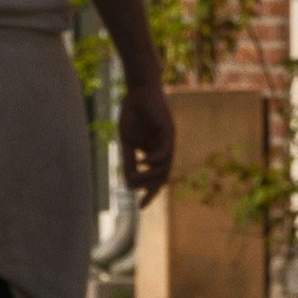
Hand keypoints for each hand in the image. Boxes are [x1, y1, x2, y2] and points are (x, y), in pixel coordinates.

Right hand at [119, 77, 174, 201]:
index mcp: (155, 153)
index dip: (149, 193)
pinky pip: (165, 152)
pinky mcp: (169, 132)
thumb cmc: (133, 114)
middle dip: (152, 190)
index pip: (156, 179)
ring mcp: (168, 142)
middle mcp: (164, 150)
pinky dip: (154, 160)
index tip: (140, 207)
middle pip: (162, 177)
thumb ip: (129, 160)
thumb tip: (129, 183)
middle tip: (140, 199)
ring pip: (164, 167)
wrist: (138, 90)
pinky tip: (143, 162)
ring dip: (149, 176)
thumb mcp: (127, 141)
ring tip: (134, 179)